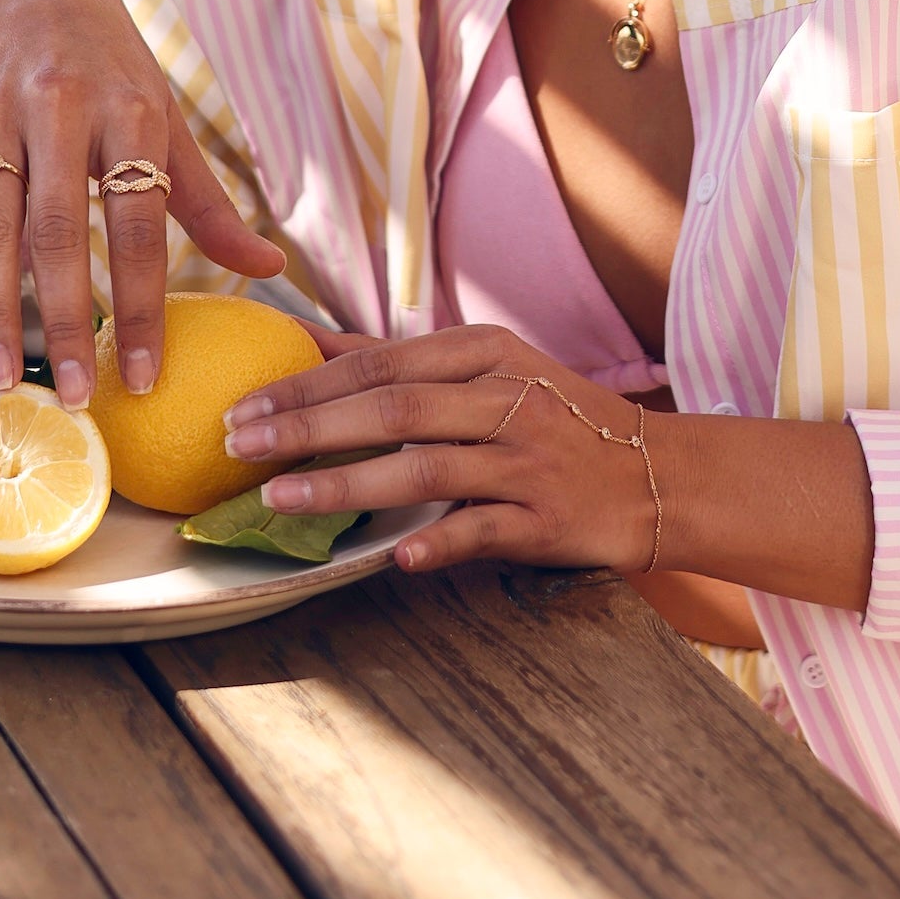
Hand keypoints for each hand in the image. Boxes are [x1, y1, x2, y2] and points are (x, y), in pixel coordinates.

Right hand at [0, 0, 282, 406]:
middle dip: (65, 320)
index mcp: (132, 112)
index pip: (141, 224)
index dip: (144, 305)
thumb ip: (209, 204)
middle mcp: (63, 106)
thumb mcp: (169, 124)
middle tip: (69, 399)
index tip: (144, 378)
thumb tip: (272, 269)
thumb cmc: (116, 73)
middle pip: (61, 230)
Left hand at [223, 324, 662, 576]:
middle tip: (242, 443)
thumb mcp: (493, 369)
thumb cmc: (558, 421)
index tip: (247, 402)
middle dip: (310, 426)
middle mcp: (508, 398)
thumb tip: (309, 340)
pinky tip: (396, 558)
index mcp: (489, 352)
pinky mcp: (548, 519)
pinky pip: (484, 530)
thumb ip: (406, 360)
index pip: (382, 361)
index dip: (309, 382)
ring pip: (426, 468)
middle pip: (395, 408)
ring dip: (347, 484)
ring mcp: (529, 461)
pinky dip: (441, 542)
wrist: (657, 475)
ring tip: (280, 500)